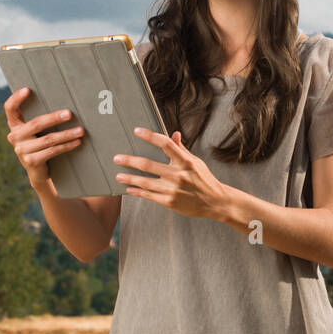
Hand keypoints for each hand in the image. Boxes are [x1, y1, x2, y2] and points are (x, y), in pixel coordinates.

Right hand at [3, 87, 84, 192]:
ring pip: (48, 139)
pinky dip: (67, 146)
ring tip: (81, 131)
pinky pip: (52, 151)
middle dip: (54, 118)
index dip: (16, 99)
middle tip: (69, 114)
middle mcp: (14, 136)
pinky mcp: (31, 161)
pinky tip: (77, 142)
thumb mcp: (36, 132)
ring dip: (67, 134)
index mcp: (15, 125)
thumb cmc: (41, 144)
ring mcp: (21, 150)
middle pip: (36, 124)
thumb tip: (65, 106)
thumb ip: (41, 120)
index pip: (10, 109)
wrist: (38, 171)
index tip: (28, 89)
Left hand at [115, 128, 231, 220]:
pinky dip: (137, 192)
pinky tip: (129, 189)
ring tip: (118, 175)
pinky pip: (149, 196)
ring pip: (144, 182)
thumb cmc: (205, 180)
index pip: (165, 144)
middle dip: (129, 161)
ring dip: (129, 178)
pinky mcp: (170, 202)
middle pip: (147, 164)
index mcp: (186, 161)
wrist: (216, 202)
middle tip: (116, 158)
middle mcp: (178, 174)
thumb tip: (174, 134)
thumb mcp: (196, 162)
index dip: (150, 136)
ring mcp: (172, 189)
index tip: (137, 131)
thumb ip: (182, 149)